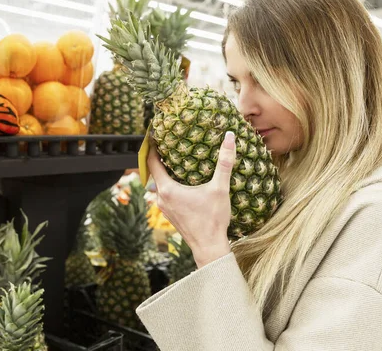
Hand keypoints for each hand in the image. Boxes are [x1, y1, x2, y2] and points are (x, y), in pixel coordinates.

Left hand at [148, 131, 235, 267]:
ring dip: (166, 172)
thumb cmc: (212, 219)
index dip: (152, 147)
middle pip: (155, 172)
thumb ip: (224, 162)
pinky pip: (166, 193)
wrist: (209, 247)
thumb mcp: (220, 188)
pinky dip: (171, 183)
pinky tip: (183, 180)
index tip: (155, 134)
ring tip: (176, 158)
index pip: (152, 162)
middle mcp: (161, 198)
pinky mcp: (171, 214)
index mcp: (168, 189)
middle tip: (169, 142)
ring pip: (161, 183)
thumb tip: (229, 137)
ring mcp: (165, 207)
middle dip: (161, 157)